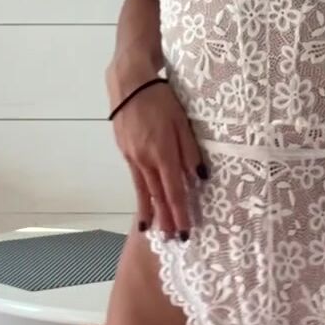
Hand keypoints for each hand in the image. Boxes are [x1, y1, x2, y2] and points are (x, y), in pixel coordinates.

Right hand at [109, 78, 206, 239]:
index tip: (186, 230)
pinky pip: (135, 179)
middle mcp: (145, 160)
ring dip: (149, 213)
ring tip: (152, 231)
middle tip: (171, 241)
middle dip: (165, 220)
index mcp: (162, 153)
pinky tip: (143, 204)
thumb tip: (199, 177)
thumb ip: (189, 151)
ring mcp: (132, 157)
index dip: (180, 213)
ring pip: (143, 191)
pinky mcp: (125, 151)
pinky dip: (140, 195)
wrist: (129, 83)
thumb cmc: (161, 98)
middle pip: (157, 196)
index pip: (174, 191)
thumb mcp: (181, 121)